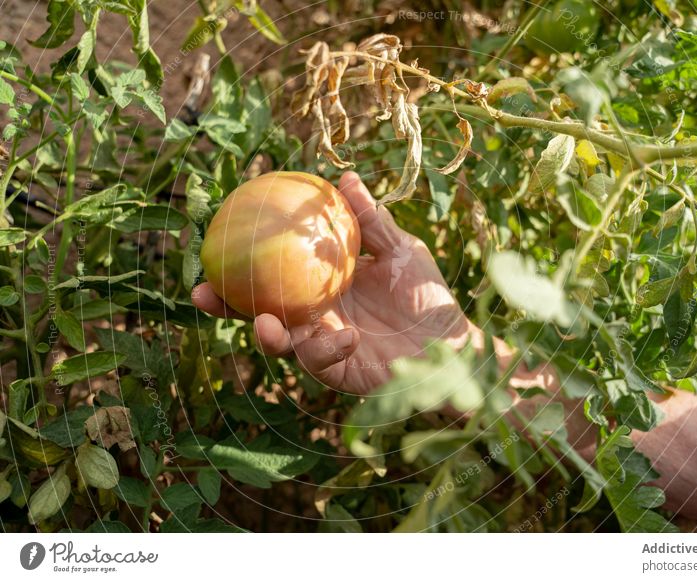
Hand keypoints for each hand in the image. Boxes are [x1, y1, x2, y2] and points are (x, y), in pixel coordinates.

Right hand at [192, 171, 474, 394]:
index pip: (274, 272)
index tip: (217, 240)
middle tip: (202, 292)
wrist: (454, 342)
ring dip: (267, 336)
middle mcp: (315, 314)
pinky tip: (348, 336)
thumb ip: (371, 221)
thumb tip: (345, 177)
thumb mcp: (400, 250)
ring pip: (281, 343)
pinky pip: (322, 361)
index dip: (243, 262)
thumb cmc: (428, 296)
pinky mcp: (340, 372)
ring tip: (264, 325)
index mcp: (321, 285)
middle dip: (228, 306)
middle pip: (261, 310)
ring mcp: (323, 344)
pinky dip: (328, 348)